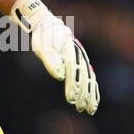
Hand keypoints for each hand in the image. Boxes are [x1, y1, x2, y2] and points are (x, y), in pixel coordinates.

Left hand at [11, 0, 99, 114]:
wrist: (48, 24)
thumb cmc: (42, 37)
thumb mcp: (41, 46)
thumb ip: (50, 60)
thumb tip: (60, 75)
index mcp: (68, 50)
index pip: (72, 70)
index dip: (72, 85)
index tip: (70, 99)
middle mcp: (78, 54)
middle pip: (83, 76)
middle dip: (83, 94)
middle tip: (80, 108)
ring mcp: (82, 58)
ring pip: (89, 78)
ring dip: (90, 94)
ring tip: (90, 109)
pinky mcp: (82, 62)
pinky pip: (90, 77)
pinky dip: (92, 89)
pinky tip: (93, 102)